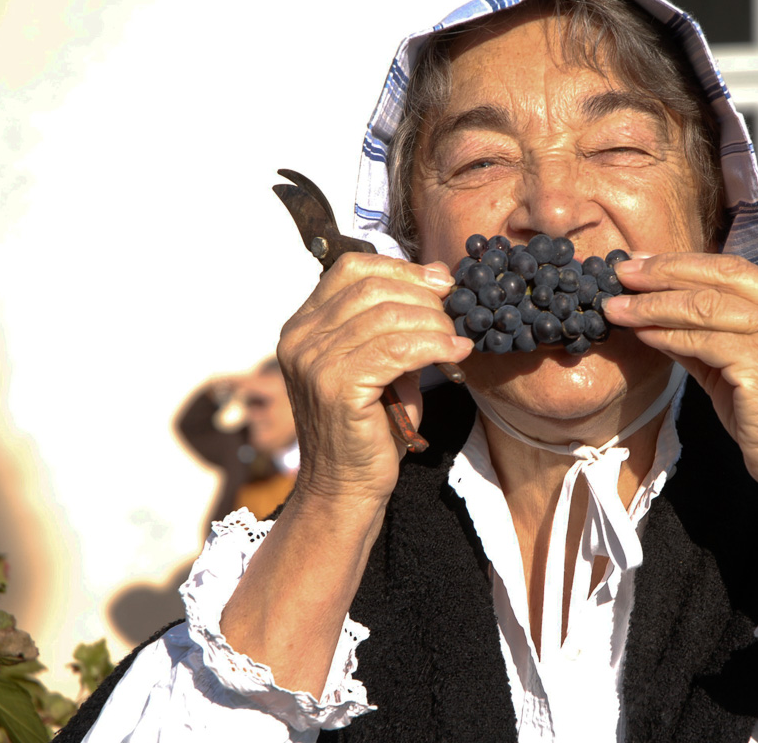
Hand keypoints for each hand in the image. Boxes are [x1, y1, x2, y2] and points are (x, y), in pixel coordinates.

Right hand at [277, 253, 472, 503]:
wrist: (346, 488)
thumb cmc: (370, 427)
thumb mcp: (378, 363)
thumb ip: (394, 324)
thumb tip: (438, 278)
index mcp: (303, 325)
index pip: (351, 269)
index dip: (401, 269)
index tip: (441, 283)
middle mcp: (300, 338)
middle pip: (373, 288)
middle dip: (425, 298)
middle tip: (455, 318)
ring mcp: (314, 361)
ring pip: (388, 315)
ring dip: (435, 325)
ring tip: (457, 343)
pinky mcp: (336, 386)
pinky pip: (396, 349)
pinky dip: (435, 347)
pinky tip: (455, 356)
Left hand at [604, 252, 757, 569]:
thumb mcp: (740, 361)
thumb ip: (705, 331)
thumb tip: (651, 308)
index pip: (733, 268)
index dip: (683, 263)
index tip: (642, 263)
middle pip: (720, 276)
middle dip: (664, 272)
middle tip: (622, 273)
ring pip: (706, 306)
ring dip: (653, 305)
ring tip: (617, 307)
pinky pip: (702, 341)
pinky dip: (666, 336)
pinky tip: (641, 334)